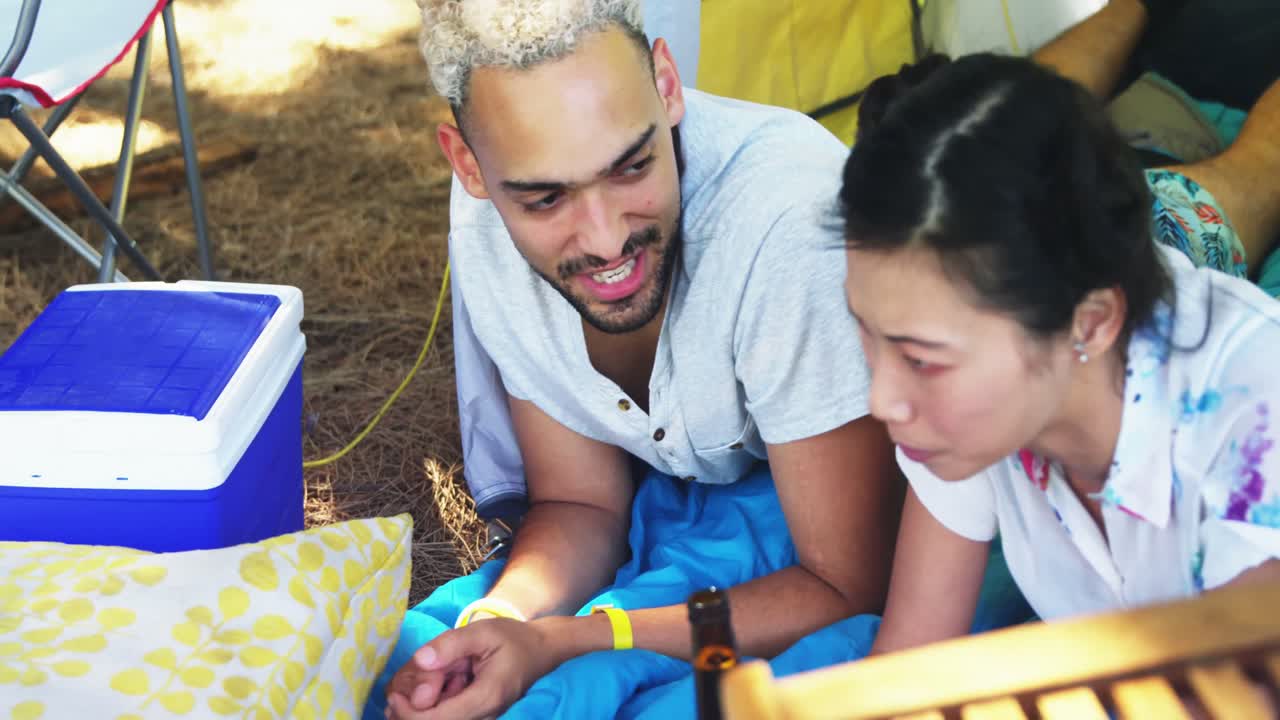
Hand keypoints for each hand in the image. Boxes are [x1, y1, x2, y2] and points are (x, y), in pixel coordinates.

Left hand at [385, 617, 561, 719]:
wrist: (542, 650)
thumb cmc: (514, 639)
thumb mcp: (483, 632)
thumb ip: (450, 644)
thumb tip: (419, 660)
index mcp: (486, 698)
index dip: (408, 712)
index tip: (395, 693)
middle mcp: (484, 715)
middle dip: (415, 702)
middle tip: (421, 671)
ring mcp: (481, 717)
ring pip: (438, 718)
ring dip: (426, 699)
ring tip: (438, 670)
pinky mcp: (476, 714)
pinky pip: (447, 714)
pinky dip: (435, 698)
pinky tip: (444, 677)